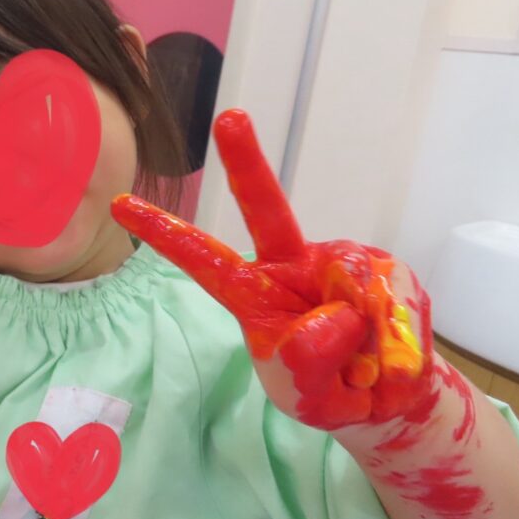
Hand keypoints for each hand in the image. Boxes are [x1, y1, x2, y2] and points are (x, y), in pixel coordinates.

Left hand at [111, 109, 433, 429]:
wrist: (389, 400)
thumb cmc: (327, 390)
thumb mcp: (306, 396)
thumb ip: (308, 365)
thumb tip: (335, 317)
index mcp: (253, 292)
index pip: (204, 259)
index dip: (165, 233)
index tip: (119, 204)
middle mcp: (293, 263)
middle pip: (268, 208)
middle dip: (246, 163)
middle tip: (228, 118)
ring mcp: (341, 263)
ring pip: (353, 283)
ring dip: (369, 341)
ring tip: (369, 375)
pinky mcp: (386, 270)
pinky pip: (395, 302)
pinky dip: (399, 347)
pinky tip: (395, 368)